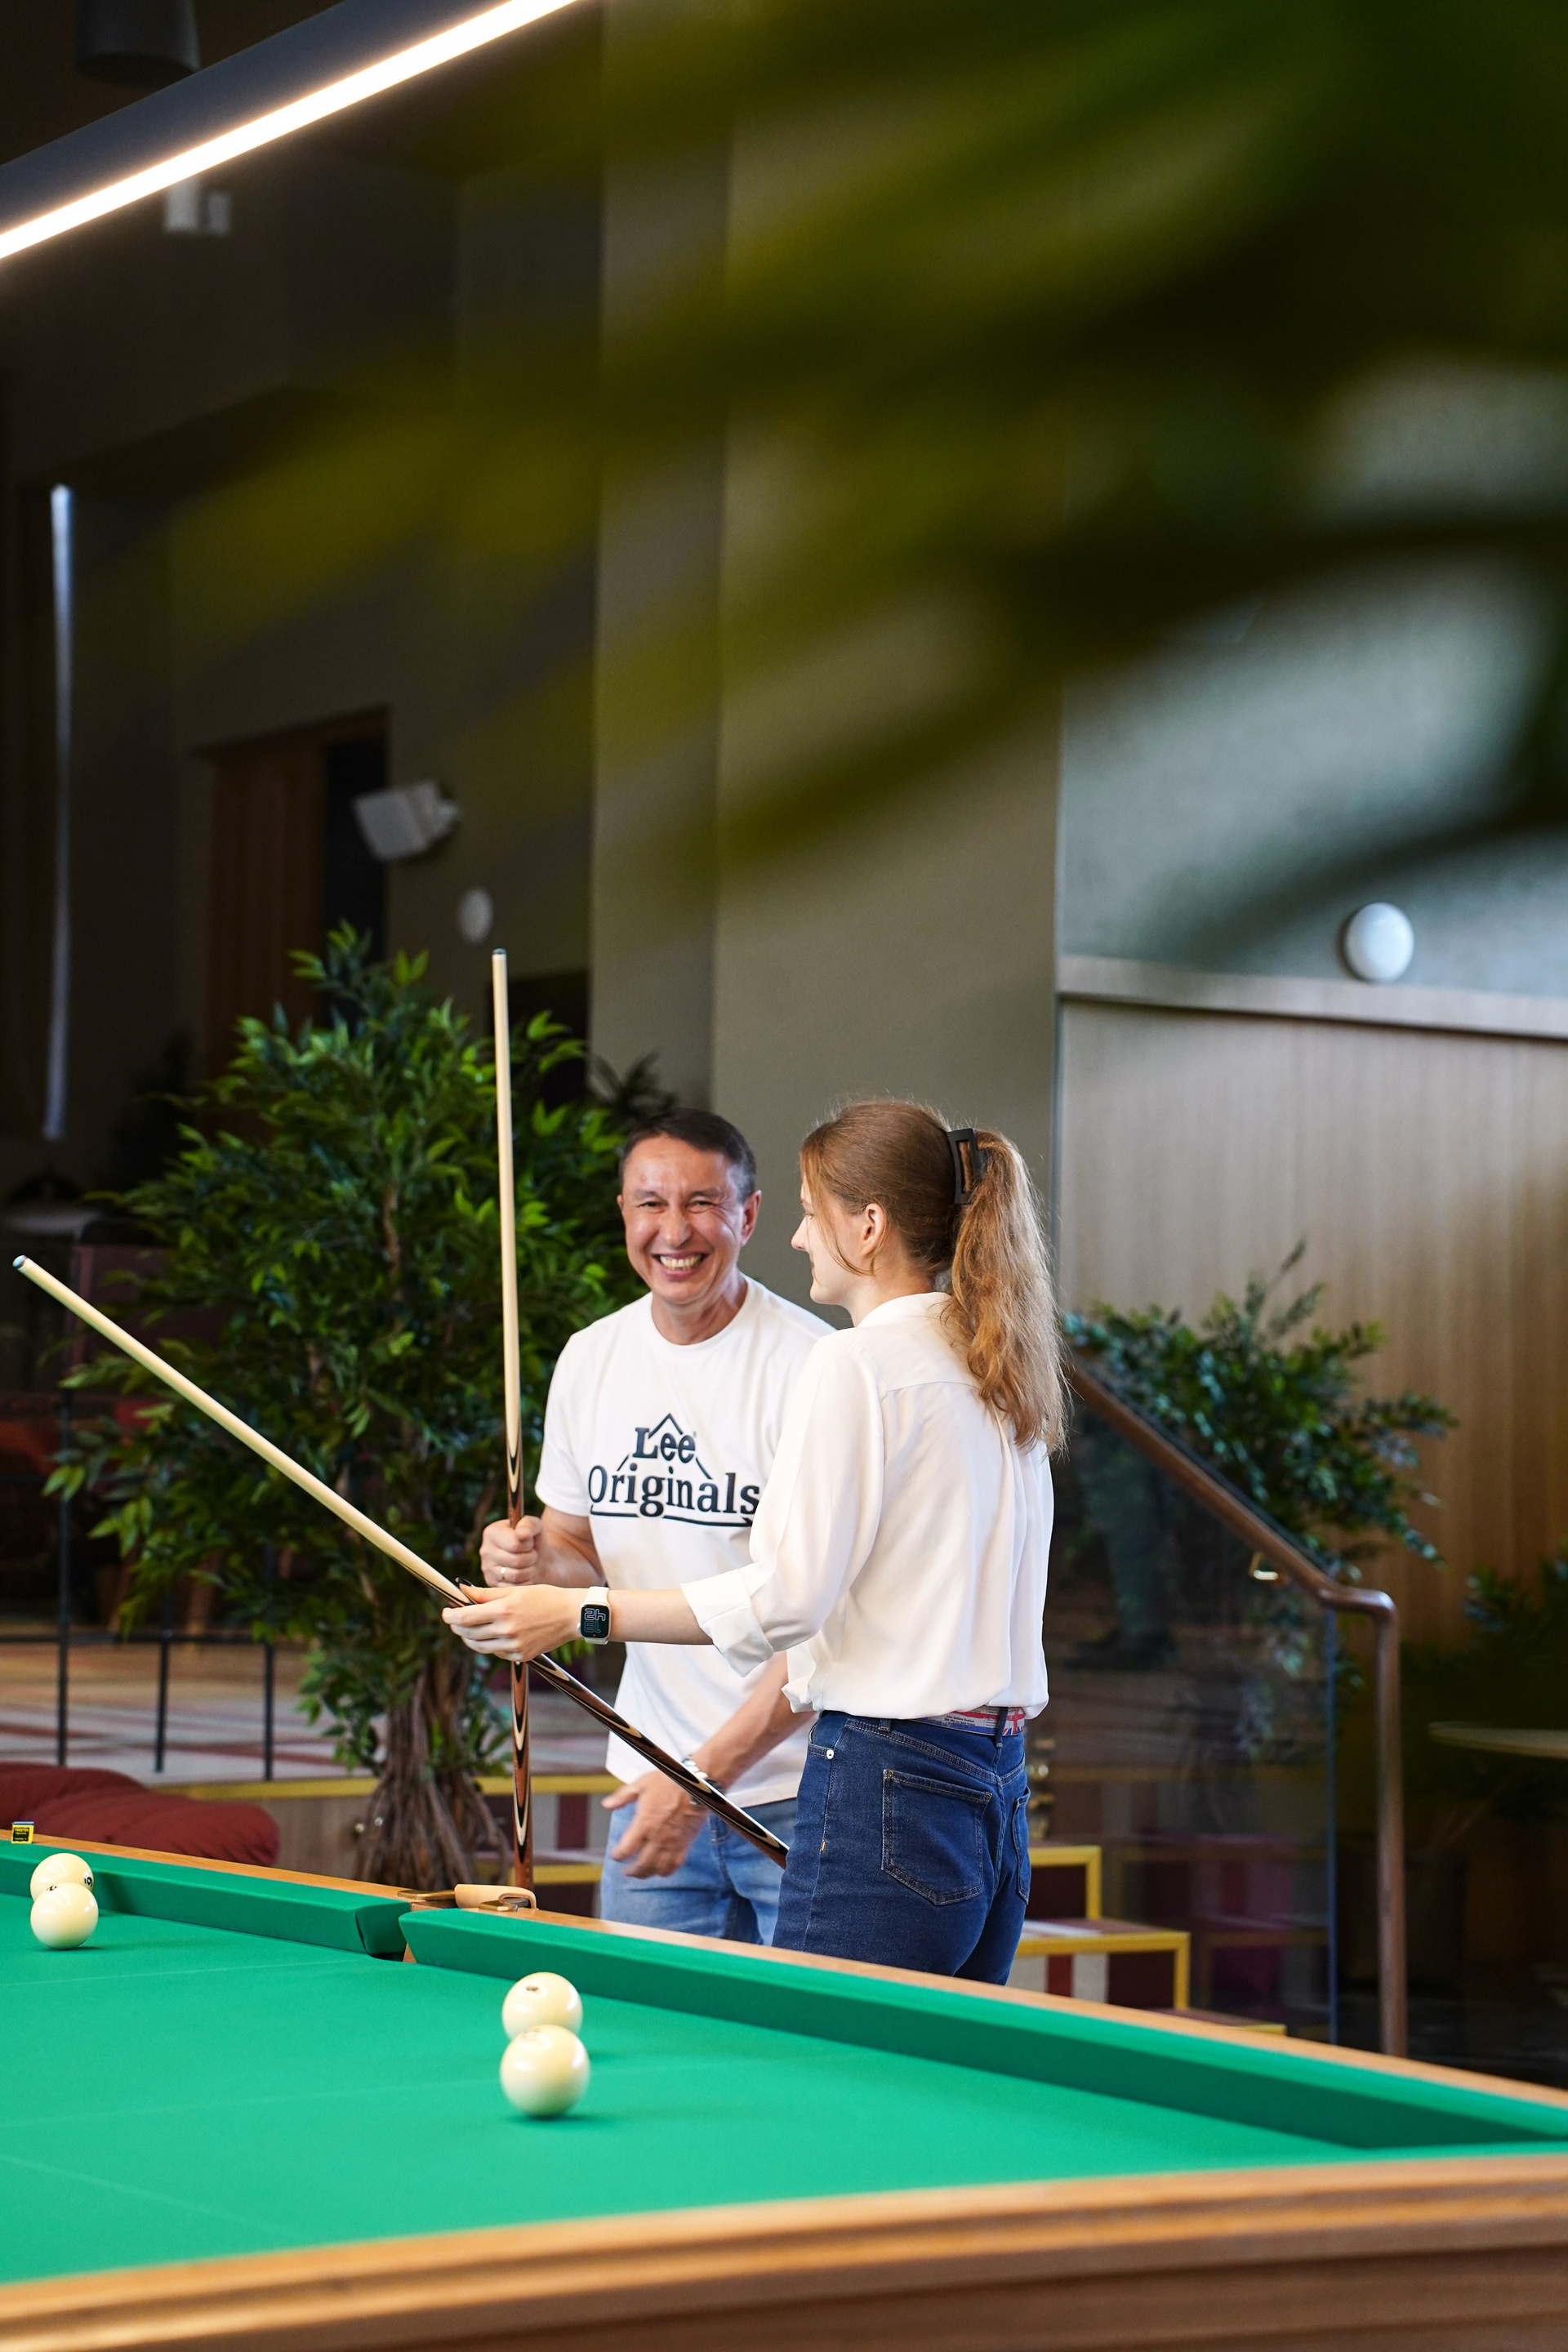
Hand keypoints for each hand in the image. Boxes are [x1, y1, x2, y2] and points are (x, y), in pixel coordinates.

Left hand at [443, 1582, 579, 1661]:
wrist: (572, 1615)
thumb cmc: (545, 1597)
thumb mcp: (515, 1590)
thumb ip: (486, 1593)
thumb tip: (462, 1590)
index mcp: (504, 1610)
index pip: (466, 1617)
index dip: (451, 1616)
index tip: (445, 1612)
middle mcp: (507, 1630)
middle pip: (469, 1633)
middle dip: (457, 1626)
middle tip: (454, 1620)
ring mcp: (514, 1645)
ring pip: (479, 1646)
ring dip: (469, 1638)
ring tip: (467, 1630)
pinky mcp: (522, 1655)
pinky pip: (497, 1652)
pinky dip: (489, 1644)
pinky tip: (491, 1635)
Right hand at [480, 1516, 546, 1585]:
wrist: (536, 1558)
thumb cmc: (533, 1540)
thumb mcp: (535, 1526)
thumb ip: (529, 1524)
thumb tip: (521, 1534)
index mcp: (491, 1532)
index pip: (515, 1545)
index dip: (529, 1545)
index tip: (530, 1542)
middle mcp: (485, 1551)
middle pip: (516, 1561)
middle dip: (531, 1558)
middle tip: (533, 1554)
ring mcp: (487, 1569)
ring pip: (516, 1575)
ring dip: (530, 1570)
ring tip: (530, 1563)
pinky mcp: (492, 1583)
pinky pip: (513, 1587)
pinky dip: (525, 1581)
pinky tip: (525, 1573)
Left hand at [604, 1771, 706, 1877]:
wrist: (696, 1784)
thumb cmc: (669, 1781)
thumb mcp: (642, 1783)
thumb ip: (623, 1796)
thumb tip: (606, 1804)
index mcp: (644, 1822)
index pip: (626, 1849)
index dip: (618, 1855)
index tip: (616, 1855)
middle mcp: (657, 1837)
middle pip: (641, 1864)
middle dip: (632, 1871)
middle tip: (627, 1872)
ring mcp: (672, 1842)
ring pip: (657, 1868)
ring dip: (647, 1874)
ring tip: (641, 1874)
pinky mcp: (685, 1843)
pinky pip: (675, 1864)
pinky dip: (667, 1871)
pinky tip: (662, 1871)